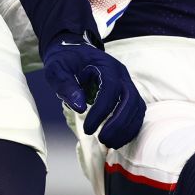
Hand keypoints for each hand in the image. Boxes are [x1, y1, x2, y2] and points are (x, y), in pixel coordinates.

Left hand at [42, 33, 145, 147]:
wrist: (75, 52)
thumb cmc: (66, 60)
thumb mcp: (57, 69)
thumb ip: (66, 85)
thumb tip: (80, 107)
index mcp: (106, 65)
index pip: (111, 89)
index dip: (101, 111)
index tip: (88, 129)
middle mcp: (121, 74)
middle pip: (131, 99)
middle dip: (119, 123)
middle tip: (102, 139)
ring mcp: (127, 83)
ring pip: (137, 107)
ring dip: (126, 128)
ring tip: (109, 143)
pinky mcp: (127, 94)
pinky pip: (136, 112)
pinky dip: (129, 127)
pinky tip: (116, 139)